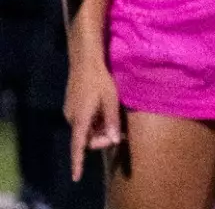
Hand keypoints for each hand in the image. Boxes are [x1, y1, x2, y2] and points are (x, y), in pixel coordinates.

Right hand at [65, 54, 120, 179]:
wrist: (85, 62)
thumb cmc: (100, 80)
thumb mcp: (110, 100)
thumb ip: (111, 121)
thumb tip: (113, 140)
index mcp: (80, 119)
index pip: (78, 146)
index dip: (78, 162)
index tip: (76, 177)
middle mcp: (72, 119)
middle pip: (86, 139)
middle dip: (102, 139)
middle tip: (119, 133)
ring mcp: (70, 112)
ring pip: (86, 130)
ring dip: (99, 130)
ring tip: (114, 121)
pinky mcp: (72, 107)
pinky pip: (84, 122)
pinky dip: (94, 123)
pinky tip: (105, 112)